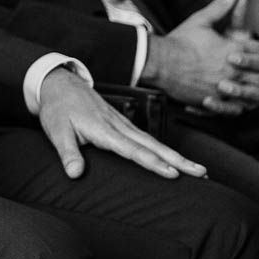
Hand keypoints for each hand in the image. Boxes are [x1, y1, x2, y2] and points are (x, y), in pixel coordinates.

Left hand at [37, 67, 206, 180]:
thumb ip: (68, 153)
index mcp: (104, 129)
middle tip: (201, 173)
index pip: (133, 150)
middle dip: (179, 160)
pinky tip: (175, 160)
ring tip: (198, 170)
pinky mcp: (123, 124)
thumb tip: (75, 174)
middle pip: (153, 146)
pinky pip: (148, 139)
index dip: (153, 163)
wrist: (60, 84)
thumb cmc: (58, 108)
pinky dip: (165, 150)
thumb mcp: (57, 131)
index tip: (173, 174)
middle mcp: (119, 126)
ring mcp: (123, 124)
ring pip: (154, 142)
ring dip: (177, 156)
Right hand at [143, 0, 258, 114]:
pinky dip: (238, 106)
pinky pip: (235, 110)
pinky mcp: (214, 101)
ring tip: (249, 89)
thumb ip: (222, 6)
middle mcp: (234, 70)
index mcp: (235, 48)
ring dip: (255, 92)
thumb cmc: (179, 41)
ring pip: (255, 96)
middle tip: (258, 73)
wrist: (159, 62)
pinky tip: (233, 102)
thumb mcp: (202, 20)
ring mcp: (225, 88)